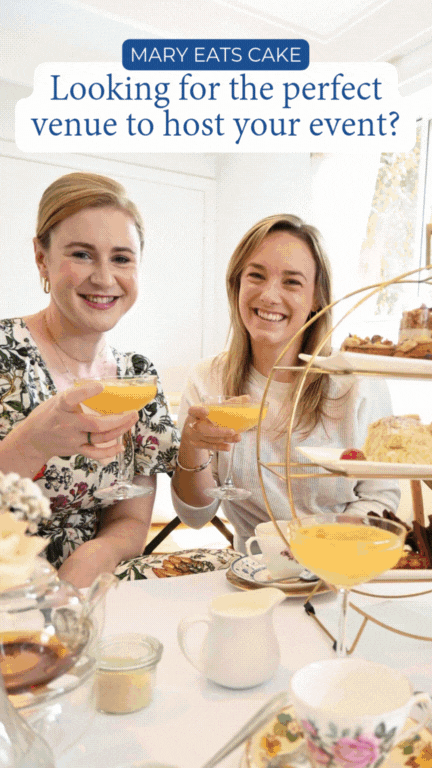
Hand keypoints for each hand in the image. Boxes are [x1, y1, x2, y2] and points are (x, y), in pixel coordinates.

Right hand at [12, 382, 138, 463]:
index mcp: (61, 406)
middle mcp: (67, 423)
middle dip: (118, 419)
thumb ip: (77, 395)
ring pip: (100, 438)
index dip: (86, 393)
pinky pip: (95, 453)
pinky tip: (121, 446)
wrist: (34, 439)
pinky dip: (110, 452)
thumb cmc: (49, 415)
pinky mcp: (76, 449)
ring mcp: (72, 439)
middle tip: (133, 411)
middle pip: (96, 424)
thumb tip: (104, 386)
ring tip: (132, 420)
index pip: (72, 398)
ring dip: (120, 430)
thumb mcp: (58, 400)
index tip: (100, 387)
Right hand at [183, 405, 241, 452]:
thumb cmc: (205, 416)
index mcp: (194, 412)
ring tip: (237, 438)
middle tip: (232, 431)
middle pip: (204, 429)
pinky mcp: (197, 444)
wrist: (192, 430)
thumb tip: (247, 398)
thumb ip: (229, 404)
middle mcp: (192, 424)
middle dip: (219, 431)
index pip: (193, 410)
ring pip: (208, 439)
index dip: (199, 411)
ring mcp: (194, 436)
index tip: (207, 411)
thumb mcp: (213, 408)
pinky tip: (228, 446)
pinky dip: (219, 447)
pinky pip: (209, 446)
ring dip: (224, 438)